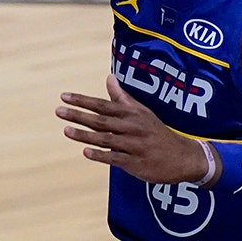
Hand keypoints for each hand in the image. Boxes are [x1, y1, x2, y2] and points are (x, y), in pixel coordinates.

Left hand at [56, 74, 209, 184]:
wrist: (183, 156)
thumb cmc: (157, 131)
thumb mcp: (142, 112)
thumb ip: (122, 97)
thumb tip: (109, 77)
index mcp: (131, 113)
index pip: (102, 104)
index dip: (82, 100)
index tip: (64, 96)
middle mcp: (131, 127)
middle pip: (100, 120)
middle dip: (79, 115)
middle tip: (58, 111)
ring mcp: (134, 145)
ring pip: (105, 139)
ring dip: (84, 135)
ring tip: (66, 130)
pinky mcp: (136, 163)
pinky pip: (115, 158)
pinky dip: (101, 155)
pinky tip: (85, 152)